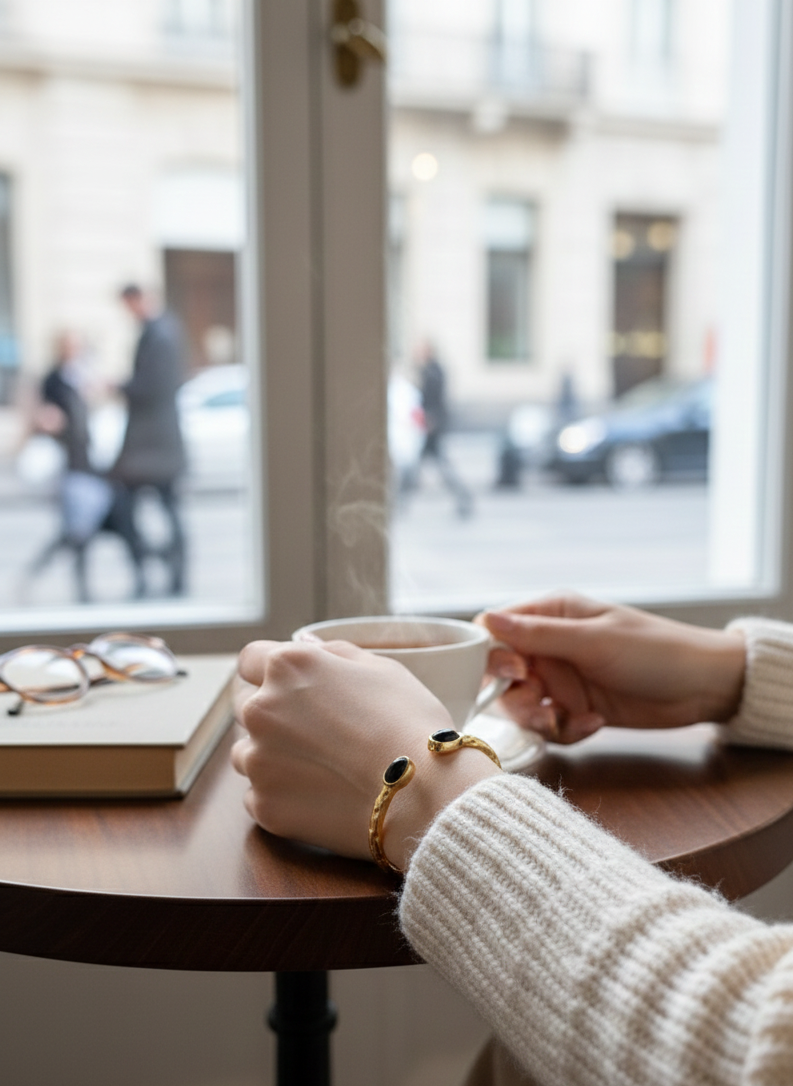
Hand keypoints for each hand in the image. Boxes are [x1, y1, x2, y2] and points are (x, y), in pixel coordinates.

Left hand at [230, 640, 499, 869]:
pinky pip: (259, 794)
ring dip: (272, 755)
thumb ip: (334, 653)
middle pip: (249, 706)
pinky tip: (321, 795)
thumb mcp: (381, 668)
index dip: (272, 672)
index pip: (251, 661)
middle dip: (274, 714)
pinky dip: (282, 794)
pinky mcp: (263, 806)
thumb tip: (308, 645)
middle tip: (318, 732)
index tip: (294, 687)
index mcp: (288, 668)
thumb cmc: (410, 723)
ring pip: (247, 753)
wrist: (425, 794)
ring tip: (322, 767)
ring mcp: (258, 760)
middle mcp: (261, 709)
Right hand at [479, 594, 745, 743]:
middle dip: (516, 696)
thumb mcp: (594, 641)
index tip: (516, 674)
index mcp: (550, 614)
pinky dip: (565, 730)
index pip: (494, 631)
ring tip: (569, 720)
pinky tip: (594, 723)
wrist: (704, 688)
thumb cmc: (654, 650)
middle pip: (501, 676)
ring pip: (521, 706)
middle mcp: (549, 646)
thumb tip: (484, 620)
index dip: (492, 656)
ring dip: (539, 719)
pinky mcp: (575, 708)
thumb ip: (538, 635)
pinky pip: (549, 726)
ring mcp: (561, 679)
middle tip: (540, 704)